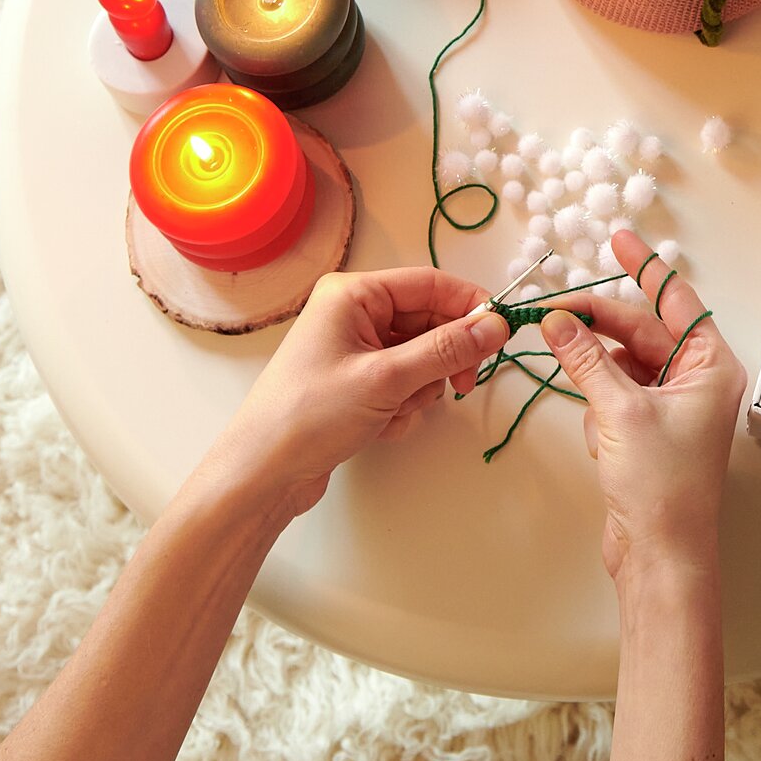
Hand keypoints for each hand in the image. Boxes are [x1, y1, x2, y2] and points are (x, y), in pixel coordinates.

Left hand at [204, 268, 506, 519]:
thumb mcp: (386, 379)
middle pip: (428, 322)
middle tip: (460, 387)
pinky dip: (403, 405)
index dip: (470, 306)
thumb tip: (497, 325)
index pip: (430, 284)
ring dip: (420, 388)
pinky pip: (403, 382)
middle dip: (443, 357)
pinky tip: (380, 425)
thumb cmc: (311, 416)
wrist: (260, 476)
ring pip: (420, 356)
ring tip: (395, 411)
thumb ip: (446, 350)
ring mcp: (354, 349)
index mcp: (354, 294)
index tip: (500, 335)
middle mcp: (354, 313)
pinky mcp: (356, 382)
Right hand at [538, 231, 746, 583]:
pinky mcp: (650, 433)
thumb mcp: (619, 412)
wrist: (661, 557)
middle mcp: (698, 381)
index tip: (618, 238)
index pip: (676, 301)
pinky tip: (604, 443)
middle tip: (558, 311)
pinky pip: (617, 397)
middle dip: (603, 327)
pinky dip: (602, 410)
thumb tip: (558, 320)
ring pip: (625, 365)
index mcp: (711, 367)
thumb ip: (587, 359)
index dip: (646, 267)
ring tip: (590, 399)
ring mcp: (673, 408)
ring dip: (600, 376)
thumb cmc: (661, 485)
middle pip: (643, 332)